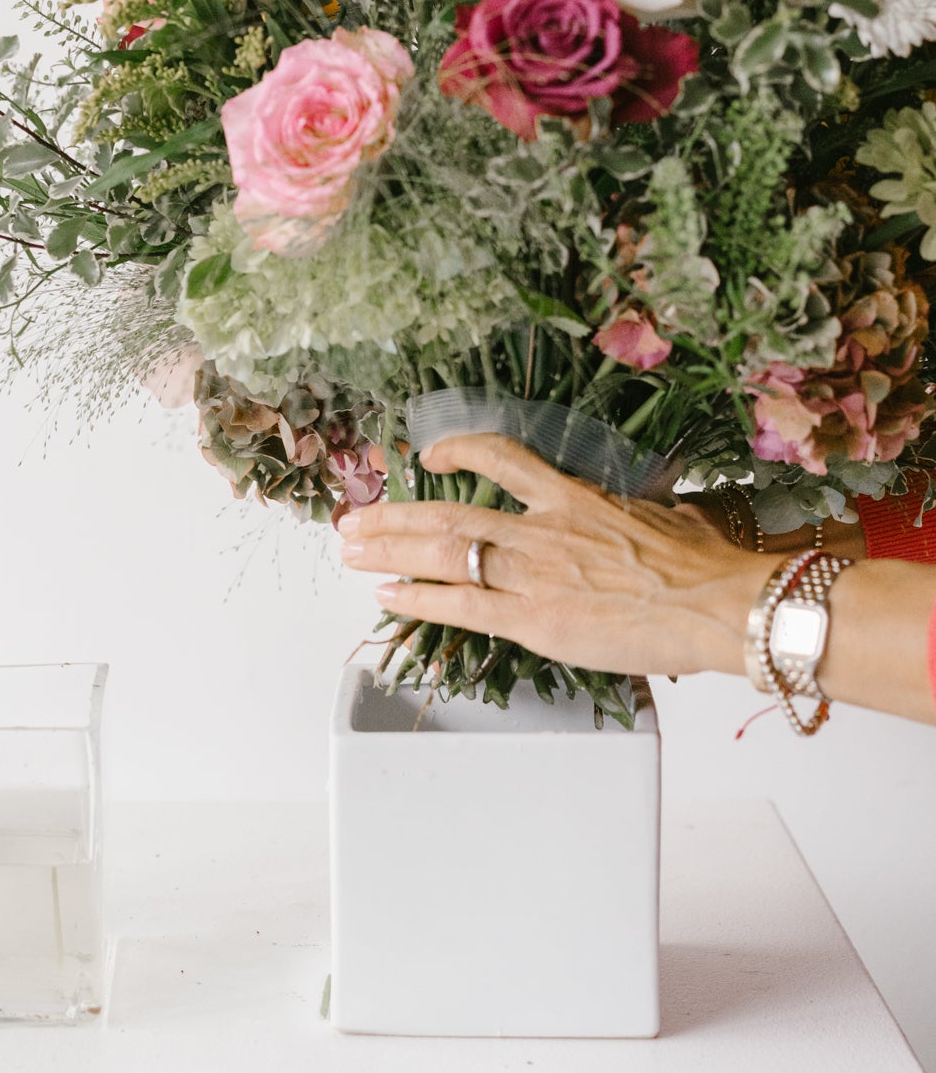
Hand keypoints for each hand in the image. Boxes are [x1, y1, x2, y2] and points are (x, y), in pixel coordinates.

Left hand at [337, 432, 773, 679]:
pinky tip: (386, 595)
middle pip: (449, 514)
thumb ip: (640, 513)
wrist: (721, 605)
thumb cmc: (706, 566)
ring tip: (350, 550)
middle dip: (393, 515)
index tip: (427, 456)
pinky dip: (418, 599)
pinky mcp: (535, 621)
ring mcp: (534, 574)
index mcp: (574, 498)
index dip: (458, 451)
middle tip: (354, 518)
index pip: (502, 458)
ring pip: (443, 553)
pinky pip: (462, 606)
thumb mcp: (667, 517)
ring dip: (388, 550)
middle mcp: (543, 530)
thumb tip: (659, 515)